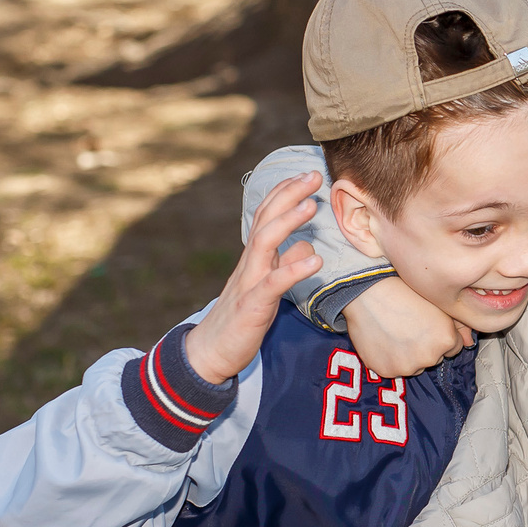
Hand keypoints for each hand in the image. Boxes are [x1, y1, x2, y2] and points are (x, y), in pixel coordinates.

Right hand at [183, 172, 322, 384]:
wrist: (210, 352)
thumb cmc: (241, 319)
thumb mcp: (266, 288)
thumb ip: (285, 265)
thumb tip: (308, 248)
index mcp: (255, 258)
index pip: (267, 216)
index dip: (285, 193)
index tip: (307, 175)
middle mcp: (250, 263)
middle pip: (266, 219)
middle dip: (289, 194)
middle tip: (313, 174)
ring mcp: (249, 282)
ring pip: (265, 242)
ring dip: (288, 221)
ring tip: (311, 205)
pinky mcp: (253, 306)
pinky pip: (274, 284)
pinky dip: (294, 270)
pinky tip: (317, 262)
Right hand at [346, 275, 471, 377]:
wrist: (368, 291)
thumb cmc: (404, 291)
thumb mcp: (437, 303)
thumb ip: (458, 325)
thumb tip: (469, 342)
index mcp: (446, 340)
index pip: (453, 348)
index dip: (440, 335)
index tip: (426, 324)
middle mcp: (430, 357)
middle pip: (433, 358)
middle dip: (425, 346)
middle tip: (408, 325)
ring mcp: (406, 366)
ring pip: (413, 366)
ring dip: (407, 355)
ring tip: (394, 331)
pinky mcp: (385, 371)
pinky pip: (392, 369)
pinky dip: (389, 359)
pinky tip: (383, 339)